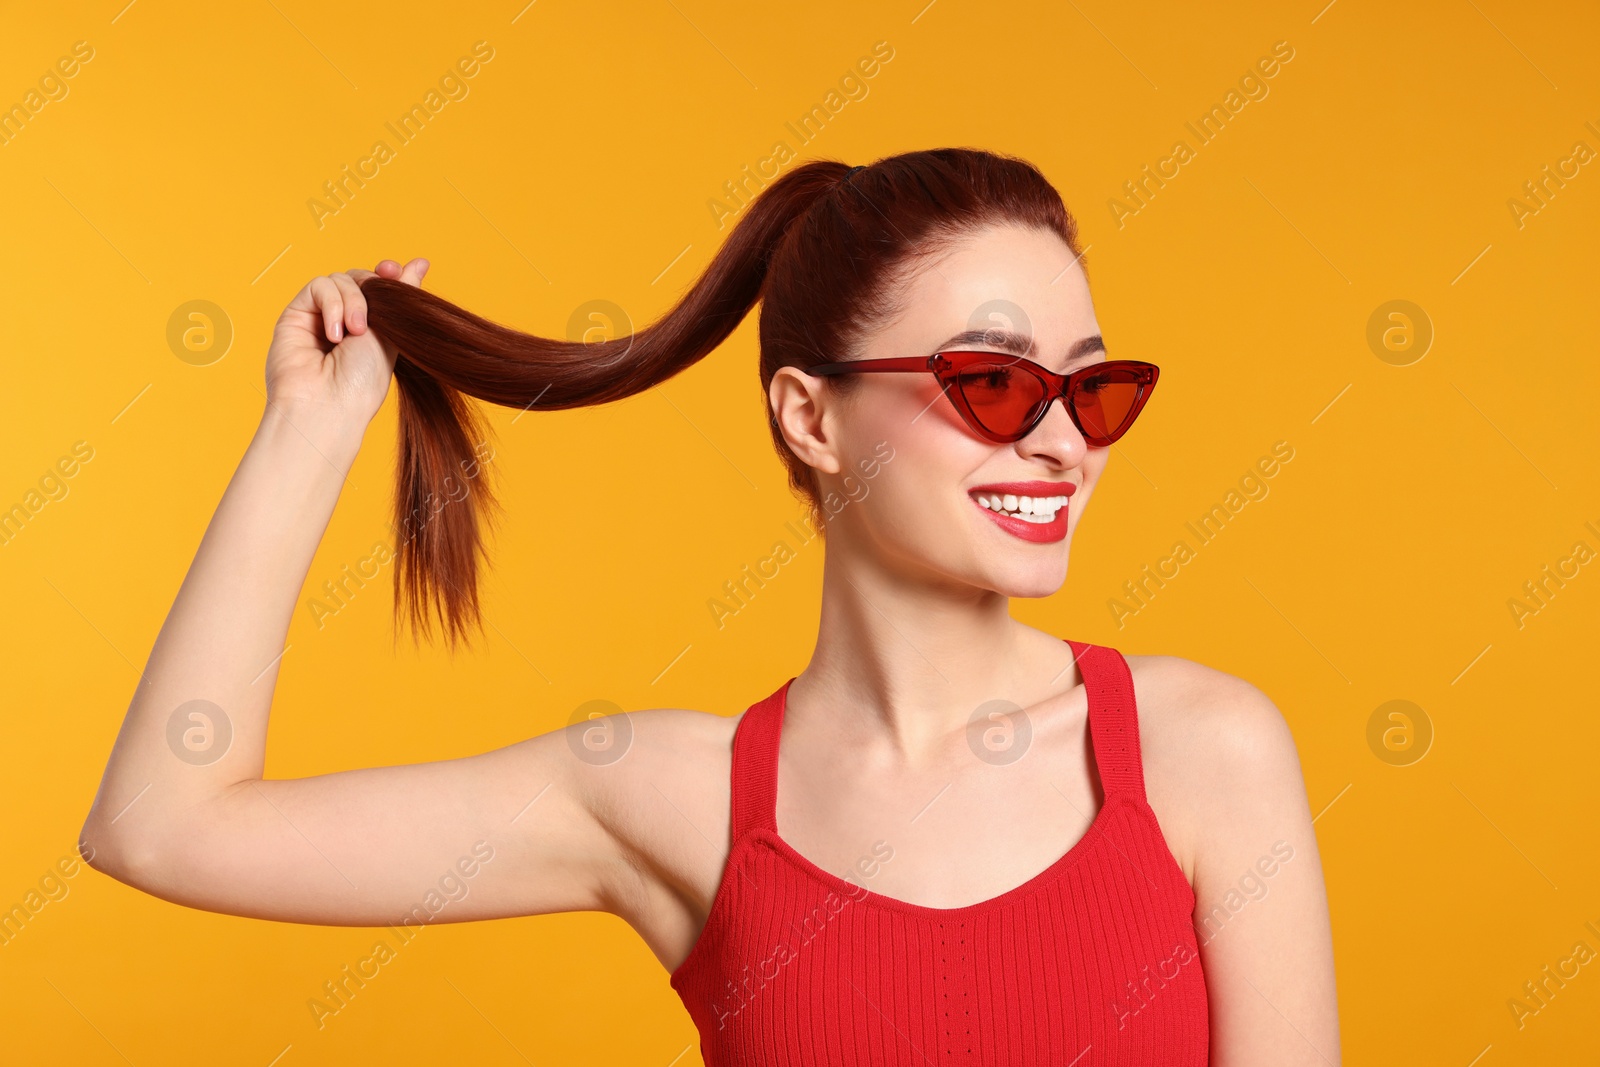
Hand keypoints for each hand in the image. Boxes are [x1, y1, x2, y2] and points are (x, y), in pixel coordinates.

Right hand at [264, 257, 429, 426]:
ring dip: (353, 301)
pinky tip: (335, 333)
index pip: (377, 287)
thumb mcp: (392, 332)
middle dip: (372, 284)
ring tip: (355, 332)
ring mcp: (319, 317)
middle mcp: (345, 321)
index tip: (393, 270)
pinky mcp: (296, 315)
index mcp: (372, 328)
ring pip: (339, 280)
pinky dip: (331, 304)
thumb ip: (402, 295)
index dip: (385, 274)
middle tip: (376, 309)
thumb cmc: (362, 381)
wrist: (328, 405)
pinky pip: (317, 286)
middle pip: (358, 279)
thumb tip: (420, 262)